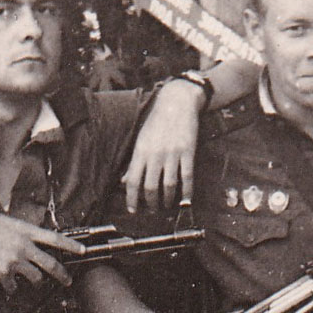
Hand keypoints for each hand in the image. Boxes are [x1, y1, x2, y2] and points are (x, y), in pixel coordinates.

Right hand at [0, 214, 85, 292]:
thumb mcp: (4, 222)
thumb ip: (20, 231)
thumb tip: (31, 238)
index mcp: (24, 231)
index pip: (55, 238)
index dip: (71, 245)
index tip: (83, 251)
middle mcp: (23, 246)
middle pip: (51, 264)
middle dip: (62, 275)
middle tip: (68, 281)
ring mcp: (15, 260)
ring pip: (36, 278)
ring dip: (36, 283)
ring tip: (33, 283)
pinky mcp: (4, 273)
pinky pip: (14, 286)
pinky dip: (11, 288)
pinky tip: (6, 284)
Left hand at [123, 80, 203, 212]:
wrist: (177, 102)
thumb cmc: (156, 122)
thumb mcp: (141, 140)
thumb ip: (134, 162)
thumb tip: (124, 181)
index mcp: (141, 151)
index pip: (133, 181)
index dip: (131, 199)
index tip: (133, 210)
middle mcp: (155, 154)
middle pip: (150, 187)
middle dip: (151, 204)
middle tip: (152, 210)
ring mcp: (172, 154)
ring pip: (169, 186)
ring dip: (167, 200)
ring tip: (166, 206)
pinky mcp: (188, 152)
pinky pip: (187, 177)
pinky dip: (187, 192)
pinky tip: (185, 200)